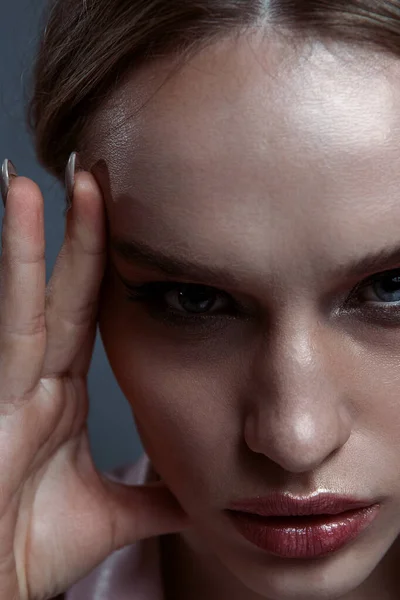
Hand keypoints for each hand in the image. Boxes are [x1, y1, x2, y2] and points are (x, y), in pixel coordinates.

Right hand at [0, 164, 189, 599]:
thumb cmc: (30, 550)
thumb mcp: (112, 513)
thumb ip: (154, 493)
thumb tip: (204, 487)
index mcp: (62, 398)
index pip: (89, 317)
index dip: (104, 270)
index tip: (125, 221)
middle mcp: (35, 381)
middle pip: (65, 293)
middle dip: (79, 234)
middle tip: (94, 172)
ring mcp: (10, 386)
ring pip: (31, 298)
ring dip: (38, 238)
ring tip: (47, 180)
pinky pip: (10, 327)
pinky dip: (15, 274)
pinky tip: (19, 220)